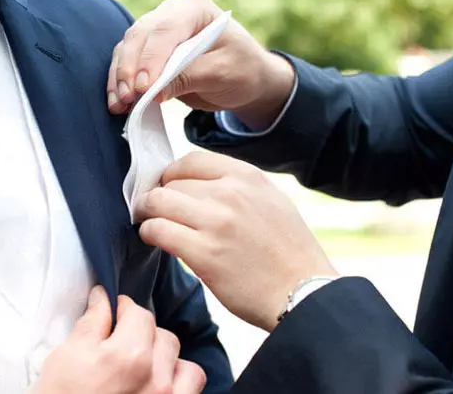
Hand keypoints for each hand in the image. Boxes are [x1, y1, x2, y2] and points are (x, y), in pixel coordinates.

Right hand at [36, 286, 205, 393]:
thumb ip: (92, 323)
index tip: (113, 315)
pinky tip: (157, 383)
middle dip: (141, 333)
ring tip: (140, 366)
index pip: (137, 313)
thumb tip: (103, 297)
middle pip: (160, 333)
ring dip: (163, 356)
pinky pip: (192, 383)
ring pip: (179, 357)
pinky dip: (179, 378)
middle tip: (119, 344)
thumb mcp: (65, 359)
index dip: (122, 310)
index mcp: (126, 356)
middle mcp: (154, 378)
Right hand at [107, 0, 295, 129]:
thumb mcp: (222, 73)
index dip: (151, 59)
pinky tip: (117, 102)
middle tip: (127, 99)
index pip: (165, 30)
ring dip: (119, 77)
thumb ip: (189, 77)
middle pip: (140, 36)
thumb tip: (154, 91)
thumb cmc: (241, 69)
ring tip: (118, 105)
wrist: (245, 77)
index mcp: (195, 9)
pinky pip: (126, 61)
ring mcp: (157, 29)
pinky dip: (119, 81)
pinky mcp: (148, 49)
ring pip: (127, 48)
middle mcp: (171, 12)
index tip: (143, 87)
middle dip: (129, 69)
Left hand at [135, 152, 337, 331]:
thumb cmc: (288, 251)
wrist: (303, 292)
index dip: (172, 174)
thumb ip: (236, 186)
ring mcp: (216, 222)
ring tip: (152, 223)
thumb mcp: (271, 200)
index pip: (190, 160)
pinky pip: (158, 230)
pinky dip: (149, 232)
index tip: (168, 187)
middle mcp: (230, 193)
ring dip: (149, 213)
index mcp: (247, 176)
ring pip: (159, 201)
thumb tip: (196, 183)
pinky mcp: (203, 252)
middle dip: (160, 196)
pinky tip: (154, 239)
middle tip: (155, 211)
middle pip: (172, 182)